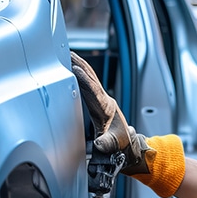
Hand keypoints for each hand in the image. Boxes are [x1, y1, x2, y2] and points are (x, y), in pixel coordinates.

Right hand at [70, 51, 150, 174]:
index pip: (94, 90)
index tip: (75, 68)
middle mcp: (105, 100)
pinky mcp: (97, 101)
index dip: (84, 79)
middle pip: (92, 78)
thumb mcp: (114, 145)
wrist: (128, 145)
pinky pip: (88, 84)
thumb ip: (106, 144)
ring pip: (91, 78)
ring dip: (80, 66)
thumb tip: (99, 145)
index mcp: (106, 108)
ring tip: (68, 55)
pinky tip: (73, 68)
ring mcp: (101, 99)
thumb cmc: (122, 144)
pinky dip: (81, 75)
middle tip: (68, 52)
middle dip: (80, 65)